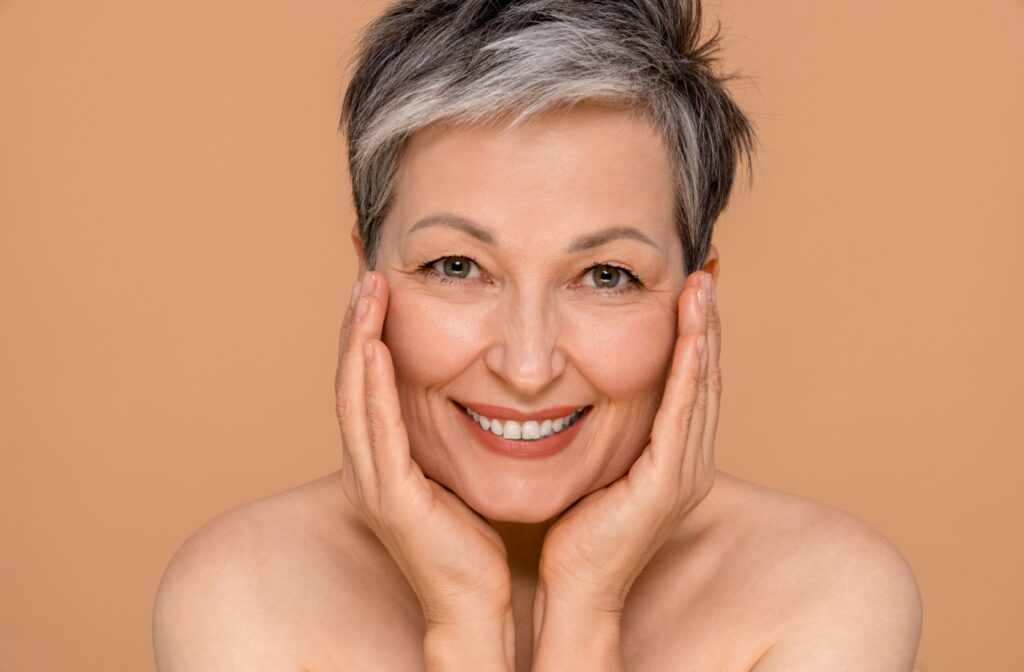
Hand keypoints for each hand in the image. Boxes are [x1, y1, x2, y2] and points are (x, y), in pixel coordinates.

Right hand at [335, 270, 512, 625]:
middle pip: (351, 382)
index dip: (365, 337)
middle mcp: (366, 468)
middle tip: (366, 276)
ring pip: (356, 397)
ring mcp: (373, 483)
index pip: (365, 386)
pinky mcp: (392, 498)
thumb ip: (443, 441)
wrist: (472, 605)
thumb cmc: (470, 544)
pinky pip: (379, 431)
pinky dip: (373, 387)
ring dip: (358, 341)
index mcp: (379, 462)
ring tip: (366, 293)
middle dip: (356, 327)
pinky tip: (375, 347)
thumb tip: (466, 399)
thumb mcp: (452, 476)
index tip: (378, 292)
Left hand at [536, 271, 718, 613]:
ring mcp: (685, 472)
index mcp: (676, 456)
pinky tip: (691, 336)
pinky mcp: (668, 482)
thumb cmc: (578, 530)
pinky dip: (689, 372)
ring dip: (703, 335)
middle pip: (705, 376)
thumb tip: (584, 386)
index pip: (691, 381)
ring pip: (701, 388)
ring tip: (702, 286)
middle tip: (706, 270)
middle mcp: (690, 460)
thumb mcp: (599, 464)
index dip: (695, 333)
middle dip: (706, 322)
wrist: (577, 588)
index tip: (691, 286)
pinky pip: (682, 415)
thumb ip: (608, 429)